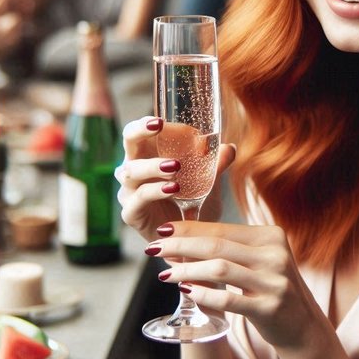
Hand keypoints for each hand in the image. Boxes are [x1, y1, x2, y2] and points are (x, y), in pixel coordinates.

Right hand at [115, 116, 235, 242]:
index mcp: (149, 156)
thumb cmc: (195, 202)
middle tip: (159, 127)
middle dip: (140, 132)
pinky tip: (173, 189)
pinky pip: (138, 198)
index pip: (138, 133)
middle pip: (128, 144)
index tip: (159, 120)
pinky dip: (155, 191)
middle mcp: (135, 171)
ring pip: (131, 171)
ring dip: (153, 166)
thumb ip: (216, 164)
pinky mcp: (132, 213)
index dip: (143, 124)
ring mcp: (130, 192)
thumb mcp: (209, 181)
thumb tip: (230, 148)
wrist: (193, 238)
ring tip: (176, 166)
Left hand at [147, 220, 326, 351]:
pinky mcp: (270, 307)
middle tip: (154, 248)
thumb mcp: (260, 261)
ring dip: (186, 270)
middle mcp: (275, 255)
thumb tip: (183, 239)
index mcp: (272, 236)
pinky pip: (229, 299)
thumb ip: (232, 248)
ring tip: (164, 274)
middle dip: (180, 245)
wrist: (302, 326)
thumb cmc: (271, 288)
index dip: (189, 228)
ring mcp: (274, 281)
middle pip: (217, 245)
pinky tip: (186, 292)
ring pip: (219, 269)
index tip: (163, 229)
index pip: (223, 228)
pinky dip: (204, 295)